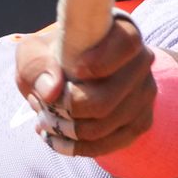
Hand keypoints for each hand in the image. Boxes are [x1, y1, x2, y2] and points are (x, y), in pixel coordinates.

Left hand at [14, 14, 155, 156]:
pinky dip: (83, 147)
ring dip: (71, 130)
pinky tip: (60, 141)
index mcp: (120, 30)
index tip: (76, 71)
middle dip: (70, 109)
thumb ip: (36, 65)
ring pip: (109, 124)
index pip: (127, 43)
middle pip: (110, 96)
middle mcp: (141, 60)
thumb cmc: (51, 58)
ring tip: (46, 122)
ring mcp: (145, 92)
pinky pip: (115, 142)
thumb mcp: (33, 52)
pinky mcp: (141, 120)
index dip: (102, 60)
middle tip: (43, 107)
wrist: (68, 77)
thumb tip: (52, 91)